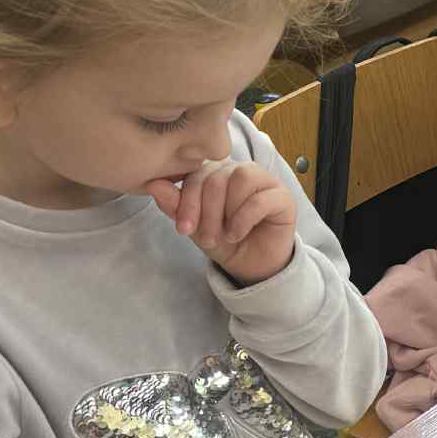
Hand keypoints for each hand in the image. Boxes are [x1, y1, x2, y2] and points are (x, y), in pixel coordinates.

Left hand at [145, 158, 296, 284]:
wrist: (252, 266)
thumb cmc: (225, 241)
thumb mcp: (196, 226)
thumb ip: (176, 205)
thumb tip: (152, 184)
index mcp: (219, 173)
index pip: (198, 173)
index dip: (188, 200)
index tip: (183, 230)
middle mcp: (242, 171)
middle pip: (218, 176)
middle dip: (207, 211)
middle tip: (207, 239)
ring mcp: (265, 181)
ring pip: (241, 178)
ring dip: (228, 212)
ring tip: (226, 235)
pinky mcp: (283, 197)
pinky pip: (261, 198)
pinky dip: (244, 218)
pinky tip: (238, 235)